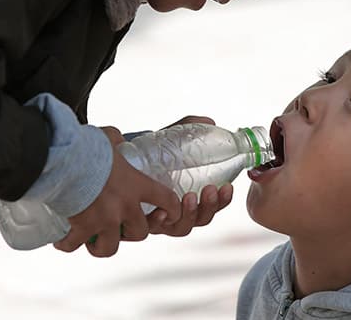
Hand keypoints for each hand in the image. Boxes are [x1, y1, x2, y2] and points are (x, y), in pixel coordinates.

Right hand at [52, 126, 180, 256]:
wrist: (66, 159)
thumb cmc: (87, 147)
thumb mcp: (109, 139)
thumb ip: (117, 141)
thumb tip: (118, 140)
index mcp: (136, 185)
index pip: (167, 200)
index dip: (172, 211)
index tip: (168, 214)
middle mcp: (125, 206)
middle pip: (141, 232)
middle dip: (132, 233)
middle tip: (121, 228)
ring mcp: (105, 220)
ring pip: (111, 247)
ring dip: (102, 246)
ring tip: (93, 242)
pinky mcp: (83, 227)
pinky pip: (76, 245)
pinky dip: (68, 244)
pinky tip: (63, 241)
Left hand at [145, 114, 233, 236]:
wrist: (123, 159)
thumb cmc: (152, 154)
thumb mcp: (173, 141)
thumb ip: (191, 129)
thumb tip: (210, 122)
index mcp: (190, 197)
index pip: (212, 205)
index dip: (222, 200)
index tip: (227, 187)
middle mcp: (177, 212)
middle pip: (201, 220)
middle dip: (209, 207)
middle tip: (210, 189)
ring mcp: (160, 219)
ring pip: (181, 227)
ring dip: (190, 214)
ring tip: (190, 196)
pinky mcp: (141, 222)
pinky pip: (153, 228)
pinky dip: (160, 221)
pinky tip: (162, 211)